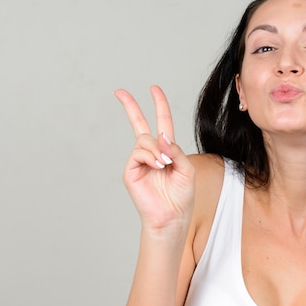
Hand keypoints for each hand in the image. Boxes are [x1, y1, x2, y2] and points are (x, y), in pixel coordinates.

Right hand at [115, 85, 194, 232]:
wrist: (171, 216)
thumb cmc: (181, 195)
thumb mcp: (186, 168)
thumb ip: (176, 150)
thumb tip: (161, 136)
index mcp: (166, 150)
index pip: (162, 123)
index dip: (159, 105)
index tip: (154, 89)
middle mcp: (151, 153)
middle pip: (139, 124)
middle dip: (130, 106)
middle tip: (119, 91)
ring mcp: (139, 161)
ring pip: (145, 140)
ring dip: (157, 149)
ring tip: (164, 164)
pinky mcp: (130, 170)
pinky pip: (139, 152)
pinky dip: (150, 156)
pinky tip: (157, 166)